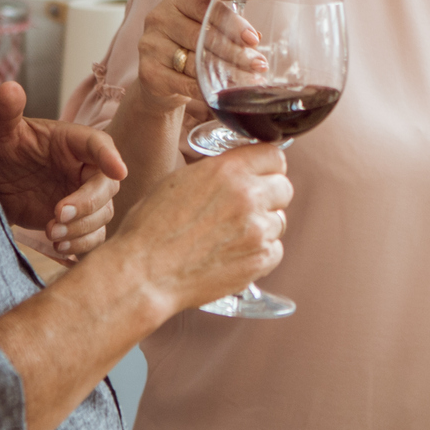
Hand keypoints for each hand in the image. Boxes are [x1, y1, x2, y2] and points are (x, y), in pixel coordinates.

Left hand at [0, 81, 126, 255]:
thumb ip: (5, 111)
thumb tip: (9, 87)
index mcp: (74, 142)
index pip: (100, 145)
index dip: (111, 157)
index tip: (119, 171)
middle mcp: (86, 168)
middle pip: (107, 186)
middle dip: (87, 204)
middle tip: (57, 215)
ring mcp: (84, 196)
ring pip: (103, 214)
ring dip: (82, 228)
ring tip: (52, 234)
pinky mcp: (79, 222)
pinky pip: (94, 236)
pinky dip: (82, 245)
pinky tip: (60, 248)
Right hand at [117, 144, 291, 312]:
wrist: (145, 273)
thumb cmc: (150, 230)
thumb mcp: (180, 181)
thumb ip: (217, 173)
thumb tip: (236, 172)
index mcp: (227, 170)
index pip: (274, 155)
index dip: (268, 166)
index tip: (263, 174)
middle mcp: (248, 196)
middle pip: (284, 187)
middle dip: (269, 196)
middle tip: (247, 209)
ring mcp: (257, 230)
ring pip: (280, 221)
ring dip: (263, 226)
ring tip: (232, 236)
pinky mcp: (260, 260)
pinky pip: (276, 250)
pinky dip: (260, 253)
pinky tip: (234, 255)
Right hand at [132, 0, 266, 126]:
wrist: (159, 79)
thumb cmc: (187, 48)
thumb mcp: (203, 31)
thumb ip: (226, 29)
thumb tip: (254, 39)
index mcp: (175, 2)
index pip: (206, 8)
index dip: (232, 23)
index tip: (253, 39)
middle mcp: (158, 20)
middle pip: (201, 36)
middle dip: (234, 52)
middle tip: (258, 64)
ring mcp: (150, 46)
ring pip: (194, 61)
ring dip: (225, 73)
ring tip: (249, 81)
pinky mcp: (149, 72)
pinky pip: (184, 83)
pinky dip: (206, 90)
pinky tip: (225, 94)